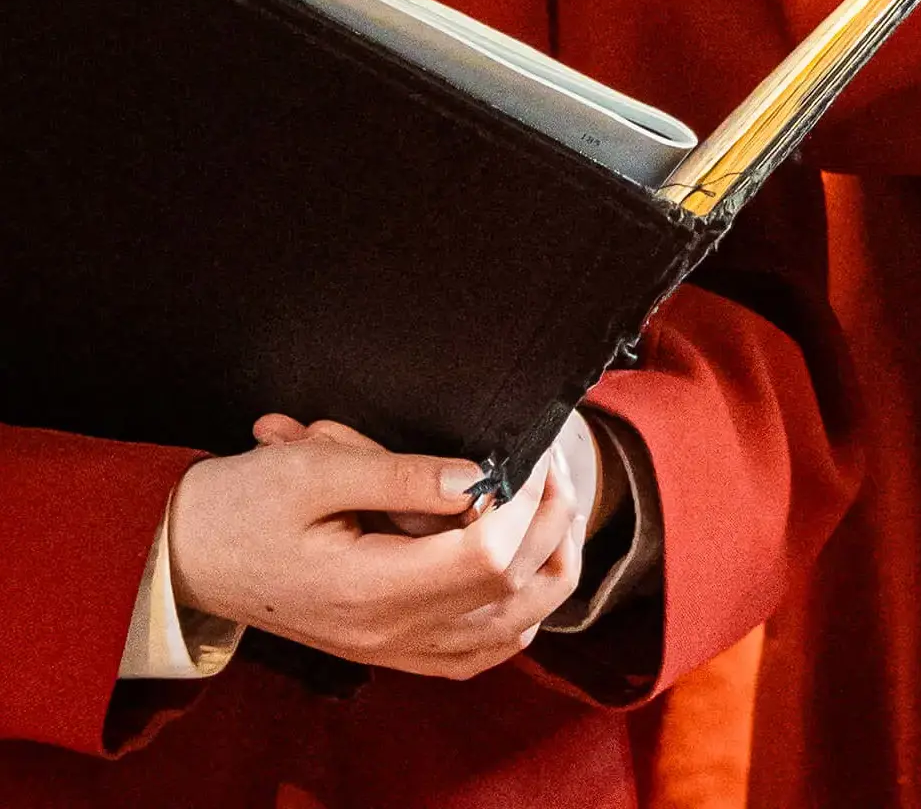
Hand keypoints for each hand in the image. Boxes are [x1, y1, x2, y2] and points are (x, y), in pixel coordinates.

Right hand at [166, 413, 597, 677]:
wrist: (185, 557)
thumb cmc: (242, 506)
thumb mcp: (313, 468)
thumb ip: (401, 473)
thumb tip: (478, 476)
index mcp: (369, 590)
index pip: (486, 560)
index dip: (526, 502)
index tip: (531, 448)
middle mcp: (388, 633)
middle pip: (513, 594)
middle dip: (552, 519)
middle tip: (552, 458)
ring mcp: (391, 647)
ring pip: (510, 631)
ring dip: (548, 567)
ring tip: (553, 503)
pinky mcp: (390, 646)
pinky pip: (477, 651)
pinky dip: (519, 613)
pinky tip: (526, 566)